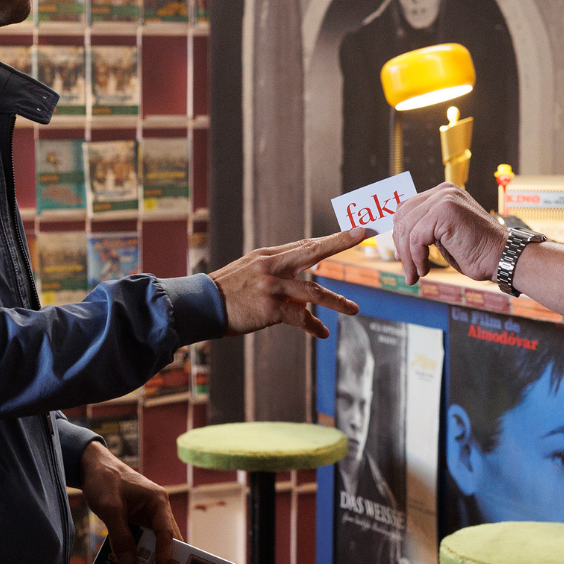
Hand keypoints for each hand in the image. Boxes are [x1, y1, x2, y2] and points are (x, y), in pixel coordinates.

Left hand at [80, 439, 179, 563]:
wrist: (92, 466)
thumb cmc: (104, 481)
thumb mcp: (109, 508)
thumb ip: (120, 535)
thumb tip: (130, 563)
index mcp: (158, 501)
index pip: (166, 533)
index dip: (165, 555)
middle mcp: (157, 508)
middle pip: (165, 539)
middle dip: (163, 560)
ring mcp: (147, 514)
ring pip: (153, 541)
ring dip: (149, 557)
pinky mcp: (136, 519)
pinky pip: (140, 538)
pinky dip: (137, 552)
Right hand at [209, 228, 371, 338]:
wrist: (200, 306)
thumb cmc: (227, 293)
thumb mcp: (251, 273)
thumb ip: (279, 276)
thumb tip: (306, 296)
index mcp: (268, 255)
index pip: (306, 244)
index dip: (332, 239)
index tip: (355, 231)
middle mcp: (271, 266)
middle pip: (312, 250)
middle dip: (339, 242)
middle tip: (362, 235)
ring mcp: (271, 286)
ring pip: (313, 291)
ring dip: (337, 301)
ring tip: (354, 309)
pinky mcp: (269, 308)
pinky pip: (300, 317)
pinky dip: (314, 326)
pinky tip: (322, 332)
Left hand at [391, 182, 505, 284]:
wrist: (502, 259)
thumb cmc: (476, 252)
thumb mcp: (445, 236)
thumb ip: (427, 230)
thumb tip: (399, 238)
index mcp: (444, 193)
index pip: (407, 208)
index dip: (400, 234)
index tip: (403, 257)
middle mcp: (443, 191)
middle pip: (403, 216)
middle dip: (401, 246)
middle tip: (408, 270)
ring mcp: (444, 198)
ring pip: (407, 228)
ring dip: (408, 256)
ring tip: (416, 274)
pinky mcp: (444, 211)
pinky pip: (416, 237)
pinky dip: (416, 257)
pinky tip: (425, 269)